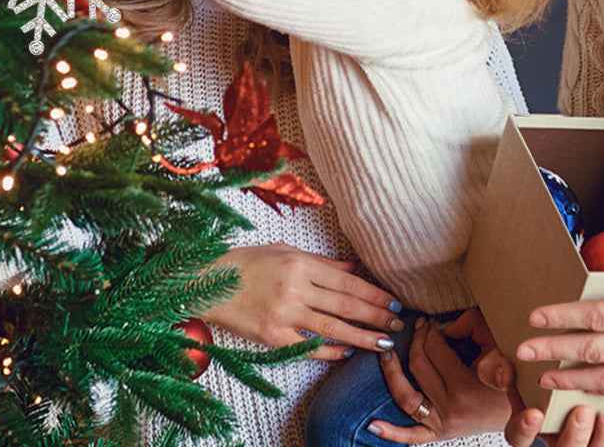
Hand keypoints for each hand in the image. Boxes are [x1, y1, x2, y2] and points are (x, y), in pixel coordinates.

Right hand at [202, 243, 404, 360]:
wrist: (206, 283)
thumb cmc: (245, 263)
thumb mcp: (283, 250)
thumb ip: (320, 262)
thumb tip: (352, 268)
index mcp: (299, 262)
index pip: (346, 281)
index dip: (373, 293)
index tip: (392, 301)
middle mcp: (295, 288)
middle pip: (345, 305)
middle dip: (376, 316)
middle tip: (398, 324)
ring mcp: (284, 314)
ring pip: (332, 328)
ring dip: (362, 337)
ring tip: (383, 343)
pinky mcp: (273, 336)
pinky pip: (308, 346)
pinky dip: (328, 351)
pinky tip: (345, 353)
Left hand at [368, 310, 510, 442]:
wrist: (521, 413)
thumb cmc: (511, 376)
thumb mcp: (497, 345)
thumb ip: (471, 327)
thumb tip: (443, 325)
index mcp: (465, 387)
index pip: (435, 349)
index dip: (432, 331)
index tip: (433, 322)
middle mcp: (450, 408)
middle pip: (418, 366)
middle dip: (416, 341)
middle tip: (420, 328)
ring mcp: (443, 424)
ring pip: (406, 397)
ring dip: (392, 373)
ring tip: (385, 353)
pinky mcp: (440, 434)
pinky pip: (412, 436)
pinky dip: (392, 432)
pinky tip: (373, 425)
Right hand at [477, 346, 603, 446]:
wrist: (539, 373)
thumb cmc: (520, 370)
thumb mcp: (502, 365)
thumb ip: (497, 368)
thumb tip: (505, 373)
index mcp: (521, 427)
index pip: (518, 437)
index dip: (526, 430)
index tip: (534, 413)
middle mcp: (546, 440)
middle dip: (573, 436)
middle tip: (582, 412)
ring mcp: (569, 441)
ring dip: (597, 440)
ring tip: (603, 417)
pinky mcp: (589, 439)